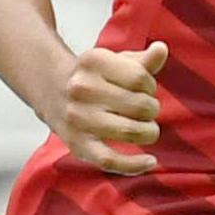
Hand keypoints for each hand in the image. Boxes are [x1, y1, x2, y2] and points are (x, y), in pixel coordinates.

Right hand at [44, 38, 165, 175]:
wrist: (53, 92)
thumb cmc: (95, 77)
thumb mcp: (116, 61)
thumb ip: (142, 60)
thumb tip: (161, 49)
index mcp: (93, 61)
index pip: (141, 78)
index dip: (150, 86)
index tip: (145, 89)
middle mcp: (81, 88)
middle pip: (139, 106)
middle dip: (151, 110)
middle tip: (145, 110)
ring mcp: (78, 118)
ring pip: (131, 132)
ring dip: (148, 132)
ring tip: (146, 129)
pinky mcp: (77, 144)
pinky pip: (110, 160)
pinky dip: (134, 165)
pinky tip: (150, 161)